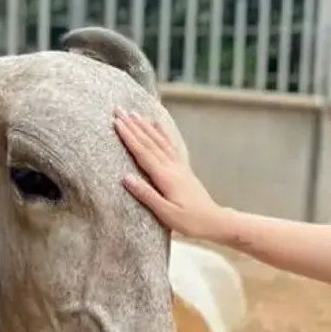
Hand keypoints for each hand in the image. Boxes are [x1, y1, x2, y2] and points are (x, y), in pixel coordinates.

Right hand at [112, 109, 232, 241]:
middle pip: (149, 142)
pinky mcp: (183, 168)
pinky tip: (157, 124)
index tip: (116, 122)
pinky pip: (170, 145)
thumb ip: (146, 195)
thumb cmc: (190, 221)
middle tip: (118, 110)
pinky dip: (163, 133)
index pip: (143, 152)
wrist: (214, 221)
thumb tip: (126, 177)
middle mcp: (172, 167)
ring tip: (133, 113)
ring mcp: (179, 166)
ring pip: (159, 141)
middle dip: (133, 125)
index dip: (129, 136)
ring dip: (145, 126)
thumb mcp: (166, 213)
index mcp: (165, 177)